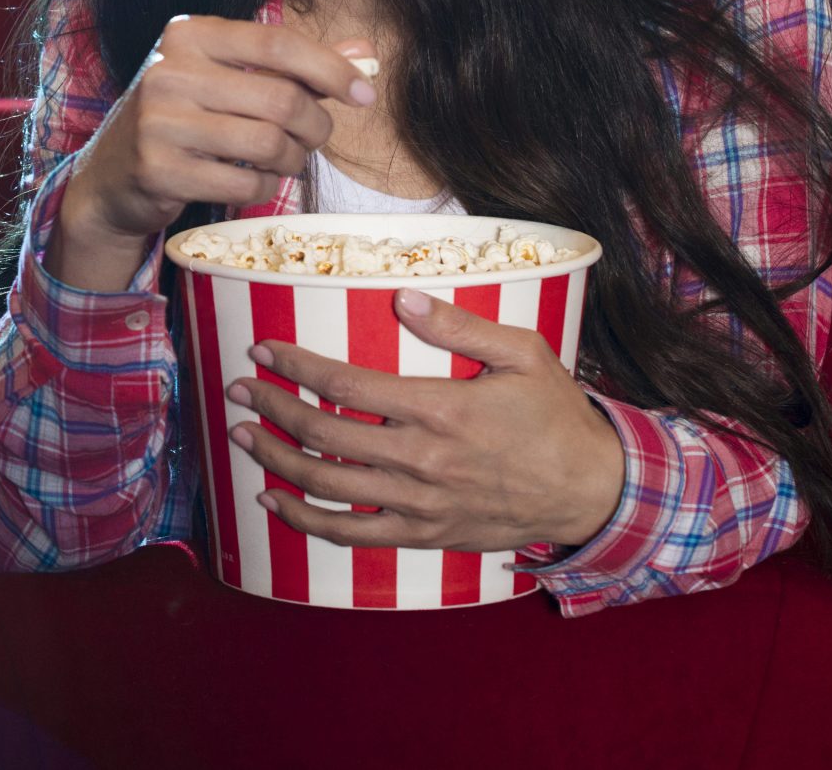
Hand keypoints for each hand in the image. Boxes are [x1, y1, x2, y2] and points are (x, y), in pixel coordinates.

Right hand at [48, 16, 374, 289]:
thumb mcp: (226, 78)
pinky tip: (253, 179)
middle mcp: (168, 71)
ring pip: (269, 143)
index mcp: (187, 35)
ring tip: (285, 160)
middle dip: (315, 126)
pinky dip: (264, 186)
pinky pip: (245, 183)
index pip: (276, 43)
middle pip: (281, 98)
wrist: (110, 177)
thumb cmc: (181, 119)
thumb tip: (366, 54)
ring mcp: (160, 122)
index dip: (330, 69)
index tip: (364, 94)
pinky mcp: (160, 170)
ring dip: (293, 159)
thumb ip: (292, 64)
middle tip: (314, 138)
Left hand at [224, 287, 627, 555]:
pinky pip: (352, 535)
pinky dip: (306, 521)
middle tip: (238, 388)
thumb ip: (460, 325)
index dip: (296, 366)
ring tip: (241, 435)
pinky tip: (274, 501)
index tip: (263, 350)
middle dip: (271, 408)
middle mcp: (422, 460)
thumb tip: (402, 297)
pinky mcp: (424, 535)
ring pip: (327, 486)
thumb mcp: (523, 353)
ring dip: (276, 460)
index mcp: (440, 409)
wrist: (593, 491)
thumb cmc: (557, 416)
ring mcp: (420, 504)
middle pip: (323, 435)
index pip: (346, 385)